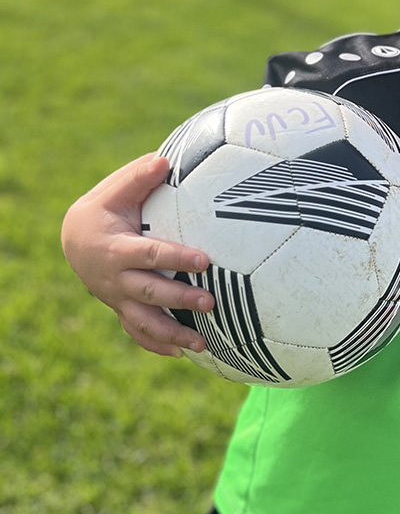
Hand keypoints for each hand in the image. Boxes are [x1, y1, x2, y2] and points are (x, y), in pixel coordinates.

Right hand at [61, 154, 212, 356]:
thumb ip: (139, 178)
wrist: (74, 240)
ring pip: (143, 322)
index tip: (205, 261)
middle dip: (180, 301)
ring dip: (172, 333)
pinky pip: (137, 332)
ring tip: (201, 344)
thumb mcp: (114, 192)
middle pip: (150, 293)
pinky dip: (156, 345)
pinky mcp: (121, 309)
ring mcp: (117, 298)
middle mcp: (115, 279)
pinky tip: (181, 354)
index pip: (150, 256)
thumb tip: (165, 159)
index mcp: (117, 249)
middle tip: (210, 303)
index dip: (176, 259)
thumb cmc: (103, 210)